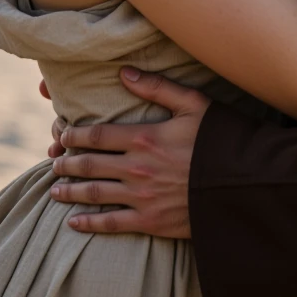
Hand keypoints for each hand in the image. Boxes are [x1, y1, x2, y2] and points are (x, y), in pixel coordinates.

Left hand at [48, 68, 210, 235]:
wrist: (242, 185)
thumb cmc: (220, 140)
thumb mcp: (194, 104)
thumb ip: (158, 87)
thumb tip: (124, 72)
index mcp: (145, 137)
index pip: (97, 136)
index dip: (74, 135)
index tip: (60, 134)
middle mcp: (137, 168)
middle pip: (90, 165)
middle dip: (67, 163)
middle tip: (54, 163)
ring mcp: (142, 197)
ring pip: (95, 194)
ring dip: (71, 192)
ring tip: (54, 190)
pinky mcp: (151, 221)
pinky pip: (111, 224)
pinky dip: (88, 223)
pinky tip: (73, 223)